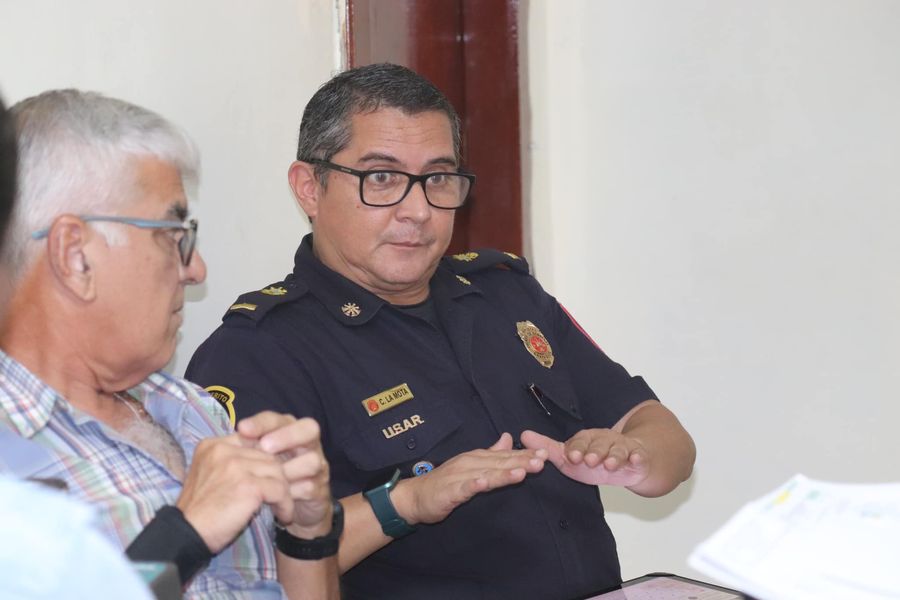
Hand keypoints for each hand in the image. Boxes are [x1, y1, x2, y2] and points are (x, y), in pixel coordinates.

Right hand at [177, 434, 293, 552]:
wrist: (185, 535)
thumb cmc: (200, 511)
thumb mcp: (210, 476)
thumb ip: (231, 463)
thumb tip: (266, 461)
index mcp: (212, 445)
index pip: (252, 440)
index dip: (265, 460)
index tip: (270, 479)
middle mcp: (224, 449)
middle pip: (267, 455)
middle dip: (277, 477)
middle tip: (280, 496)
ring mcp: (236, 466)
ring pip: (278, 471)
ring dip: (284, 491)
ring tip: (282, 507)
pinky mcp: (249, 485)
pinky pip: (280, 489)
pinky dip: (286, 504)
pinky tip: (283, 515)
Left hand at [237, 412, 332, 537]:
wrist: (291, 508)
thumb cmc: (269, 477)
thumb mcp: (257, 460)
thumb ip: (247, 448)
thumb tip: (226, 441)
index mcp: (291, 431)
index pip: (280, 419)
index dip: (262, 423)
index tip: (242, 428)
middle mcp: (309, 444)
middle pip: (309, 429)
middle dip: (286, 436)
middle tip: (265, 446)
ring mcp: (318, 466)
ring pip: (312, 460)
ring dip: (288, 470)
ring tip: (269, 479)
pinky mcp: (320, 490)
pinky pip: (309, 487)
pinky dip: (290, 493)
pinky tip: (274, 499)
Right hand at [393, 433, 546, 525]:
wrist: (415, 496)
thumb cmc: (445, 483)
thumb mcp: (472, 465)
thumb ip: (491, 453)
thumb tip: (508, 437)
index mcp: (478, 458)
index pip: (505, 456)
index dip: (525, 455)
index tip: (546, 454)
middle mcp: (470, 463)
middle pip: (499, 462)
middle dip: (521, 461)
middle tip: (542, 460)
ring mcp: (459, 476)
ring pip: (485, 473)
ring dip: (503, 472)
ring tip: (522, 472)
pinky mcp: (449, 491)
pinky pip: (463, 487)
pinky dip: (474, 484)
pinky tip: (484, 483)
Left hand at [520, 428, 648, 486]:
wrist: (627, 463)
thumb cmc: (594, 459)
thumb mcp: (569, 456)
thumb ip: (547, 448)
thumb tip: (523, 435)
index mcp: (587, 438)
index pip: (581, 441)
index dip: (577, 448)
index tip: (573, 456)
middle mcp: (605, 439)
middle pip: (600, 443)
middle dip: (595, 452)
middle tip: (590, 460)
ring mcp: (622, 447)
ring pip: (619, 449)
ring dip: (614, 456)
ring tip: (610, 464)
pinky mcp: (637, 456)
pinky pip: (639, 456)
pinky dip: (638, 458)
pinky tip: (636, 460)